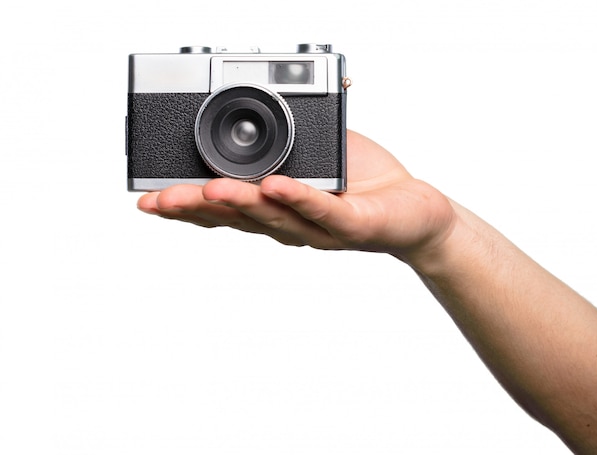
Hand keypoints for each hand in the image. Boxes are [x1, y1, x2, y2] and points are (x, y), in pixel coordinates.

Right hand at [137, 130, 455, 264]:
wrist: (416, 211)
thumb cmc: (362, 183)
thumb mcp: (313, 156)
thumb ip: (281, 145)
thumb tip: (247, 117)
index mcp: (276, 209)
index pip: (224, 211)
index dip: (186, 206)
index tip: (148, 198)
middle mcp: (291, 225)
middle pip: (238, 219)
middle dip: (196, 209)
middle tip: (158, 201)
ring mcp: (321, 229)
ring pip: (275, 217)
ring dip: (240, 203)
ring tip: (207, 191)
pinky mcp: (355, 226)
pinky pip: (324, 210)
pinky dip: (299, 198)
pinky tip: (276, 186)